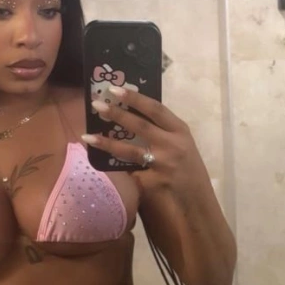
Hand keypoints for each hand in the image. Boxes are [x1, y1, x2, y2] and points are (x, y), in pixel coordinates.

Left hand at [82, 85, 201, 191]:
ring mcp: (164, 164)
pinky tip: (103, 165)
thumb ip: (162, 129)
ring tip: (87, 137)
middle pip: (141, 126)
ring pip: (131, 152)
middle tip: (96, 106)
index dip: (135, 98)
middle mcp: (172, 144)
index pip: (156, 109)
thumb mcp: (181, 141)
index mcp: (179, 130)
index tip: (115, 89)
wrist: (196, 195)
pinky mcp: (155, 181)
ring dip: (107, 144)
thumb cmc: (187, 164)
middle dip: (117, 115)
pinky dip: (118, 169)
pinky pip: (131, 173)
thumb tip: (131, 114)